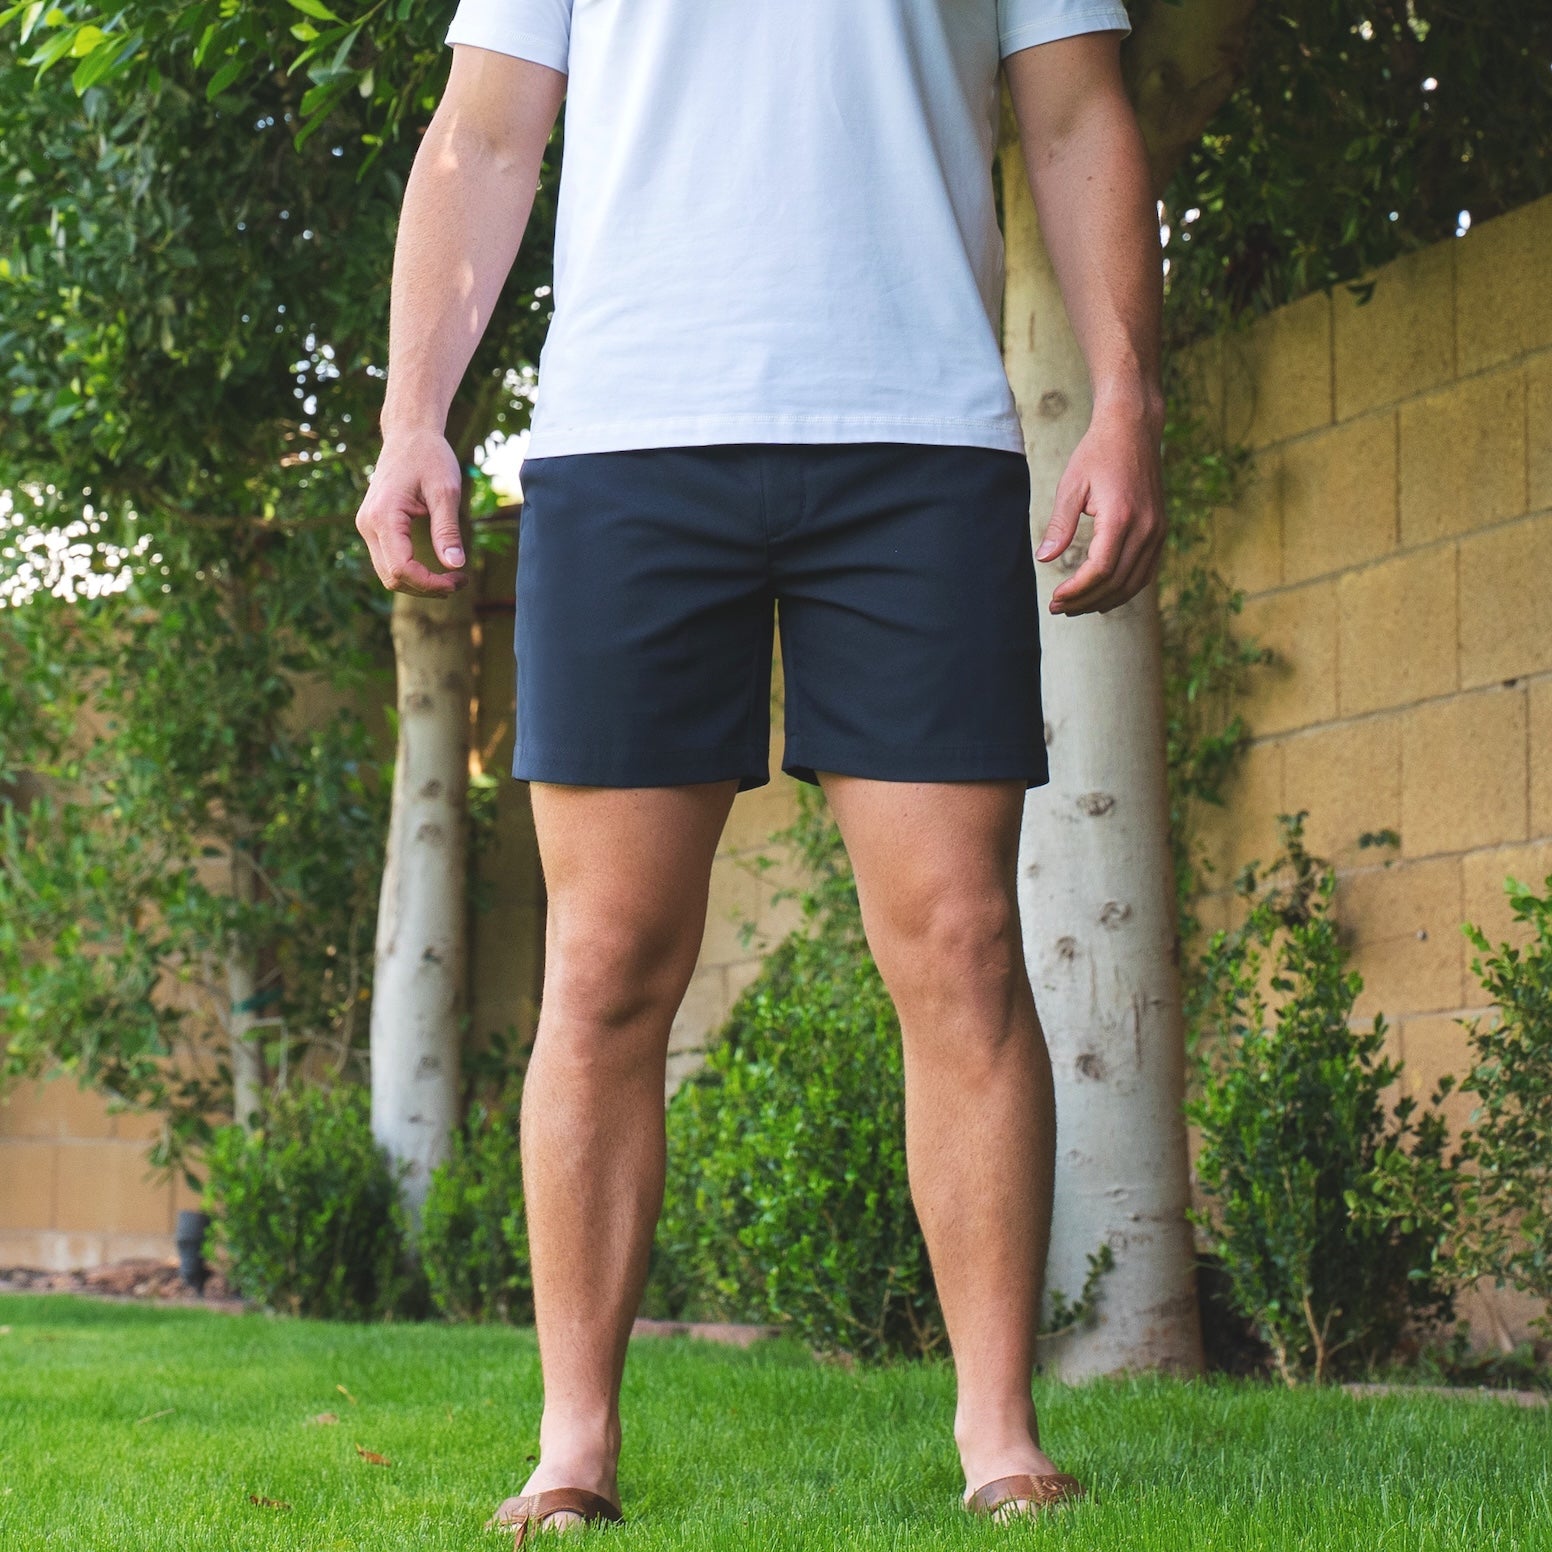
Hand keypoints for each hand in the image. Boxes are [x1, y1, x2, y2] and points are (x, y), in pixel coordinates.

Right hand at [355, 427, 469, 595]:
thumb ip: (447, 530)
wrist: (408, 434)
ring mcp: (367, 526)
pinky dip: (411, 571)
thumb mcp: (446, 491)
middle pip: (391, 578)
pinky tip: (436, 567)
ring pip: (387, 574)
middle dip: (426, 587)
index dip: (430, 583)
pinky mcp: (373, 526)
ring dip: (419, 583)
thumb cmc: (430, 456)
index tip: (460, 579)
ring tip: (452, 576)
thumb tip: (455, 565)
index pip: (401, 569)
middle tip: (460, 580)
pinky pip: (388, 560)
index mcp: (383, 516)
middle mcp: (368, 524)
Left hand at [1034, 402, 1165, 616]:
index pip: (1101, 570)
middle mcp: (1146, 528)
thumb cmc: (1098, 453)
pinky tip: (1104, 596)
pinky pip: (1146, 571)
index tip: (1055, 599)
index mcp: (1121, 517)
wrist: (1133, 429)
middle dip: (1086, 601)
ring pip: (1134, 582)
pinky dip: (1126, 588)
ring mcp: (1157, 530)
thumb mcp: (1071, 486)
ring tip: (1077, 607)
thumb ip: (1059, 526)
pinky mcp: (1160, 530)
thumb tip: (1043, 559)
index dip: (1078, 590)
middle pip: (1117, 582)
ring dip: (1105, 600)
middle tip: (1059, 609)